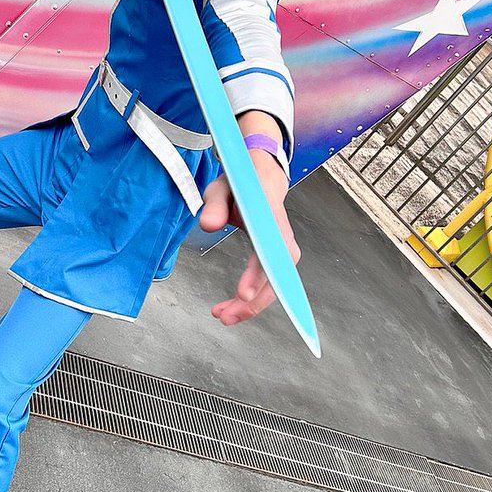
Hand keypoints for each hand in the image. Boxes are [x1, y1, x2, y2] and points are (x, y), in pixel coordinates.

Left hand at [198, 154, 299, 325]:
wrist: (263, 176)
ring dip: (253, 305)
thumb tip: (208, 225)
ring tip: (224, 316)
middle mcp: (282, 235)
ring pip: (275, 283)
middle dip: (254, 301)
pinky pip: (271, 282)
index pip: (266, 248)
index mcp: (269, 214)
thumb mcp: (220, 188)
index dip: (257, 274)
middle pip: (275, 274)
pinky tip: (234, 308)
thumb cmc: (241, 183)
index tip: (245, 295)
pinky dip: (255, 299)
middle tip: (227, 316)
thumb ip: (214, 205)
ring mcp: (283, 247)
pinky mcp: (278, 256)